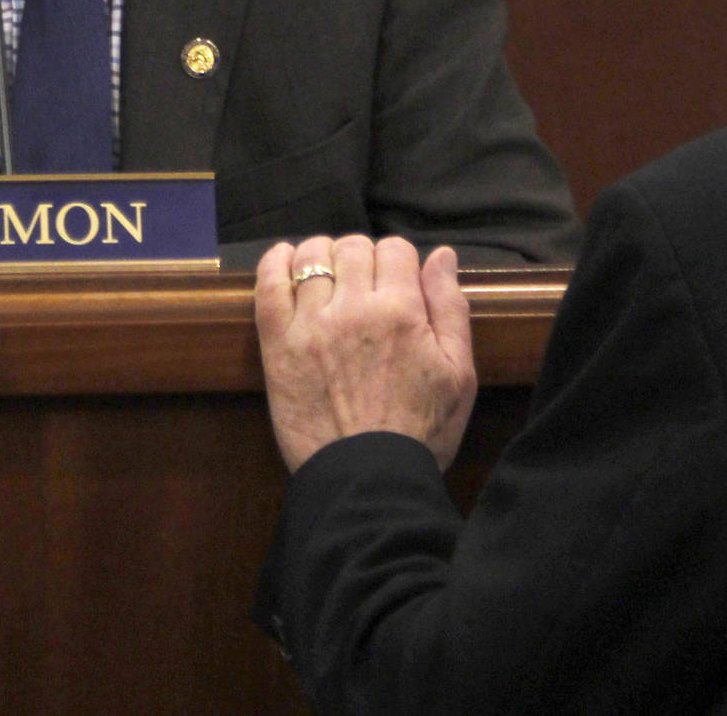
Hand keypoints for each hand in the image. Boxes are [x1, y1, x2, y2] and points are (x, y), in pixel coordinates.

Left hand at [254, 235, 476, 473]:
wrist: (368, 480)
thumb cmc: (420, 432)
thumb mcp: (459, 374)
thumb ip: (450, 308)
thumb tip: (441, 255)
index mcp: (401, 311)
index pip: (395, 248)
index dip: (398, 260)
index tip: (396, 281)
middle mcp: (353, 308)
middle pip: (353, 247)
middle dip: (362, 256)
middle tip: (363, 284)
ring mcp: (310, 324)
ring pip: (311, 257)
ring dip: (322, 256)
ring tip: (327, 276)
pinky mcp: (277, 344)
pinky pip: (267, 283)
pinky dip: (274, 262)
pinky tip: (284, 260)